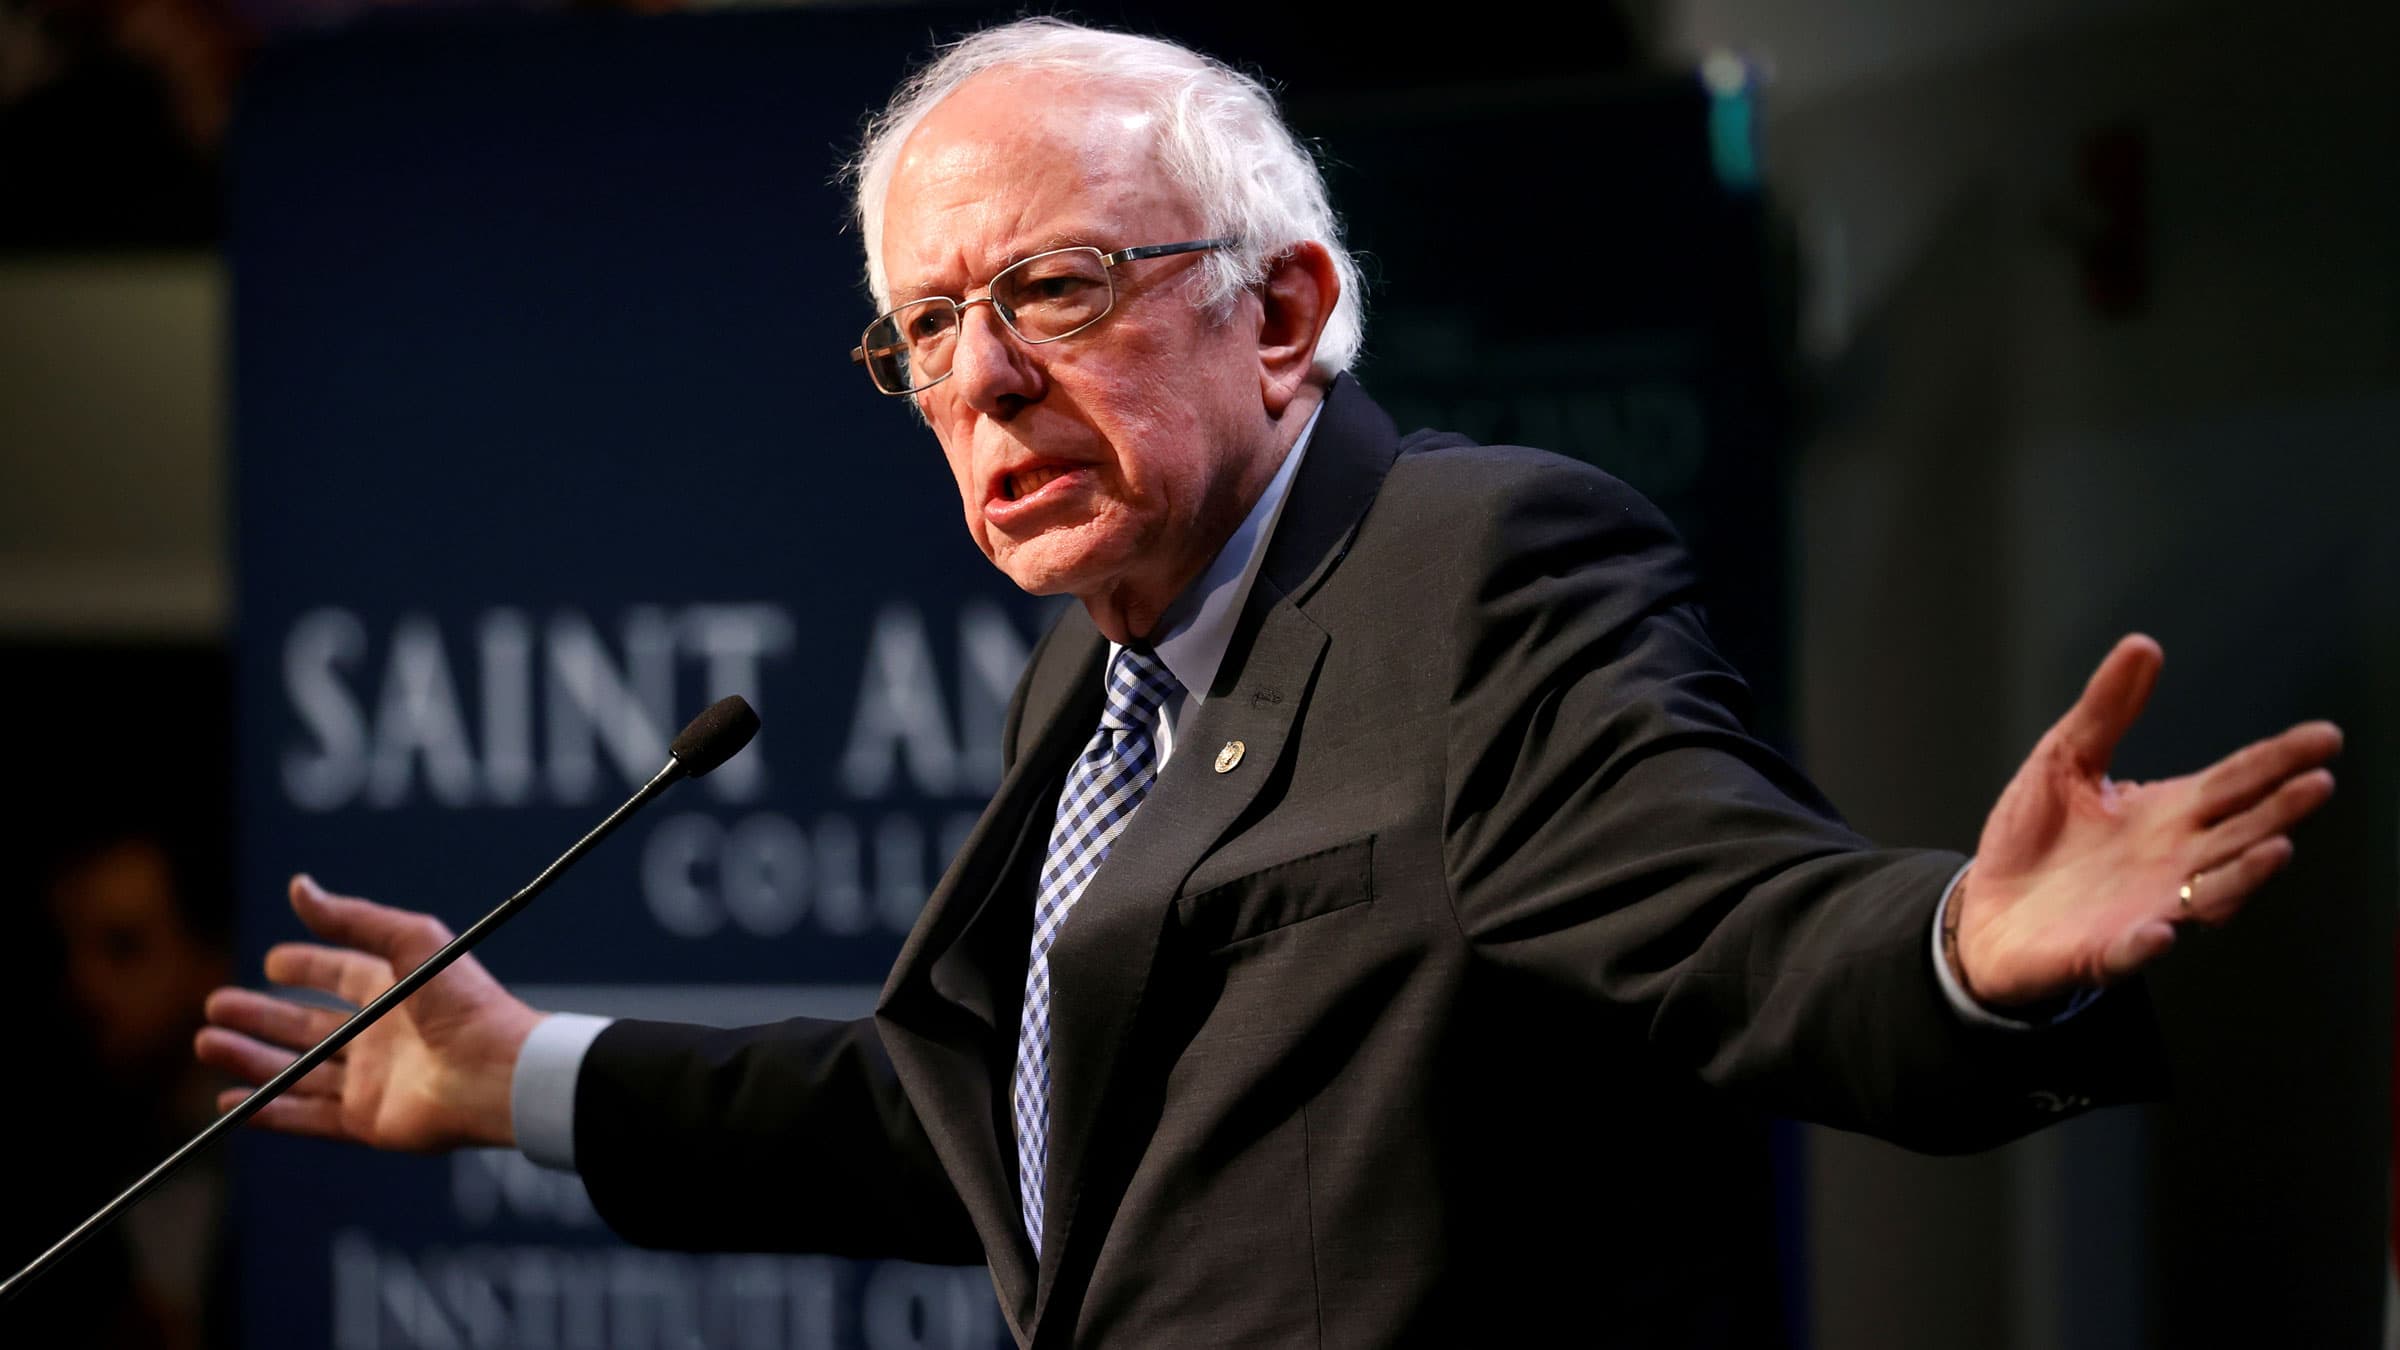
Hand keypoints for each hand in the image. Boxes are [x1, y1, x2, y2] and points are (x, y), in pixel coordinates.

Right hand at [194, 875, 540, 1150]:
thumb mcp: (410, 942)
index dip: (306, 968)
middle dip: (260, 1016)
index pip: (341, 975)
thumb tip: (298, 886)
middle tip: (215, 1006)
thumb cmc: (464, 1001)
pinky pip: (307, 1116)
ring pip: (298, 1070)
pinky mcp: (368, 1121)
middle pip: (308, 1026)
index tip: (272, 963)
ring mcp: (374, 1081)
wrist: (496, 1072)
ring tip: (206, 1042)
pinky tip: (232, 1101)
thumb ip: (352, 918)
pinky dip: (268, 1110)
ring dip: (250, 1058)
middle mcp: (382, 1036)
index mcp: (397, 991)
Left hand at [1949, 634, 2340, 1008]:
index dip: (2278, 760)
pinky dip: (2148, 943)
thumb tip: (2142, 646)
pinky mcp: (2103, 951)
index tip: (2324, 738)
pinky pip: (2132, 950)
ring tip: (2274, 848)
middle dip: (2280, 810)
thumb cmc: (2035, 839)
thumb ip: (2105, 710)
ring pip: (2210, 894)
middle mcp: (2172, 862)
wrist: (1987, 911)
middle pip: (2239, 833)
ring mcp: (2146, 908)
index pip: (2235, 782)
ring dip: (2243, 875)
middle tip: (2316, 784)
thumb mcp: (2064, 760)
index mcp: (2167, 813)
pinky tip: (2162, 930)